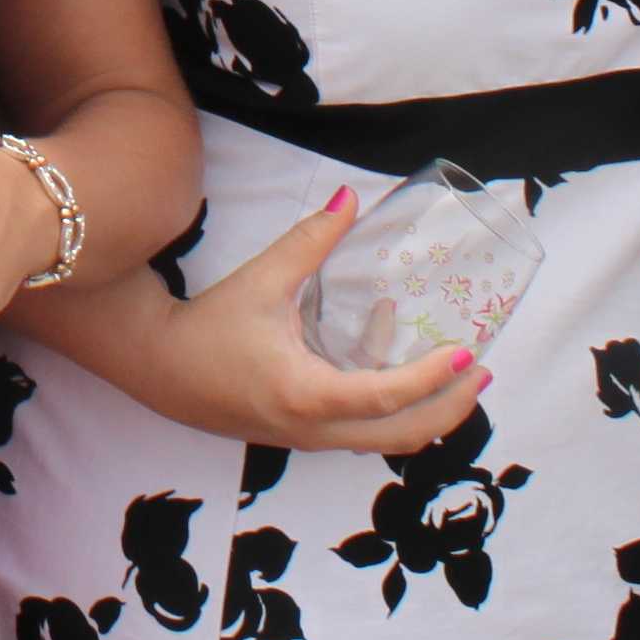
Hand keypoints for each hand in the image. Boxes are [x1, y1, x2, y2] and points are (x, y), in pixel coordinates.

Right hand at [146, 189, 492, 454]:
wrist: (158, 367)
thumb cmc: (208, 326)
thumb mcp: (261, 280)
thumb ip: (309, 241)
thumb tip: (350, 199)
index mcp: (305, 394)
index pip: (385, 397)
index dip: (432, 378)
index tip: (466, 352)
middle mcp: (313, 429)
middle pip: (401, 436)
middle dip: (450, 408)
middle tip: (481, 371)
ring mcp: (308, 439)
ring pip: (384, 440)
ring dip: (427, 413)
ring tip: (458, 374)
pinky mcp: (302, 435)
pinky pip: (362, 431)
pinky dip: (394, 409)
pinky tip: (394, 358)